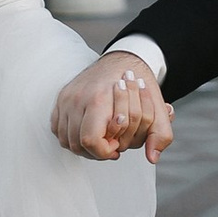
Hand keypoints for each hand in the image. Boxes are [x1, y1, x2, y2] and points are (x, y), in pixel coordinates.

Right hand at [51, 51, 173, 160]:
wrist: (122, 59)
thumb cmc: (137, 83)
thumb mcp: (156, 108)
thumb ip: (160, 133)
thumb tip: (153, 157)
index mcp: (100, 99)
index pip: (91, 140)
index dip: (104, 151)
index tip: (116, 146)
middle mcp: (78, 98)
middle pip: (78, 144)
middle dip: (96, 152)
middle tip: (110, 144)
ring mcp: (66, 99)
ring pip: (66, 140)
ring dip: (83, 147)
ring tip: (101, 139)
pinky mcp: (61, 99)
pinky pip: (58, 129)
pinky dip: (71, 136)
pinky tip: (87, 131)